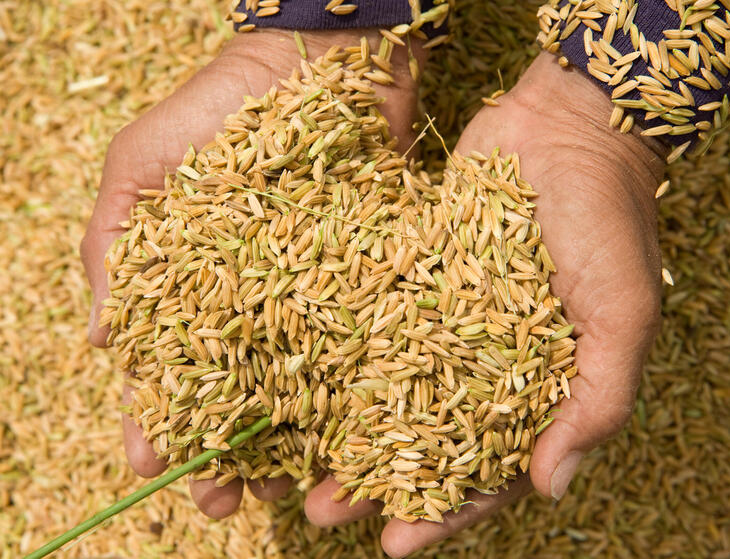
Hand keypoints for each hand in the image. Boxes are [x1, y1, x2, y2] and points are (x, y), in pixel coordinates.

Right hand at [80, 28, 420, 518]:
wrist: (322, 58)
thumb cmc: (221, 104)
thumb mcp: (142, 164)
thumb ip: (113, 246)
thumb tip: (97, 342)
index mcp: (194, 282)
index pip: (170, 367)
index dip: (158, 419)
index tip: (153, 465)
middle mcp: (256, 301)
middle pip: (240, 393)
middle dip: (227, 451)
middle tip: (224, 503)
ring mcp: (316, 296)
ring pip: (304, 387)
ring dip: (295, 443)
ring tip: (294, 496)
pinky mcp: (369, 282)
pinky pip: (364, 350)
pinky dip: (359, 396)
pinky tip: (357, 439)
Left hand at [302, 52, 664, 555]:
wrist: (561, 127)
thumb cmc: (607, 219)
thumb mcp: (623, 314)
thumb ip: (598, 402)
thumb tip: (552, 488)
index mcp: (537, 384)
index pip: (489, 466)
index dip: (447, 508)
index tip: (398, 542)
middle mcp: (483, 361)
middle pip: (424, 437)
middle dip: (377, 480)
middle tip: (324, 513)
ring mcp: (441, 321)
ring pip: (386, 389)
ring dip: (342, 429)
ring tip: (295, 469)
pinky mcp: (410, 279)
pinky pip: (370, 325)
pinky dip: (337, 355)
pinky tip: (295, 380)